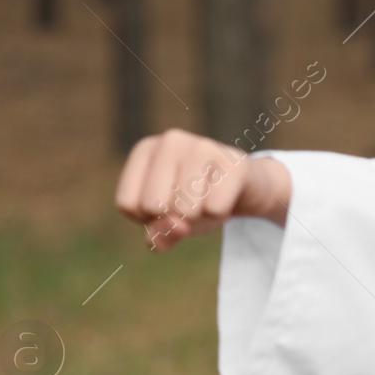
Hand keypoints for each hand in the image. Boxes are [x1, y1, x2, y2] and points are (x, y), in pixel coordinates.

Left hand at [114, 129, 291, 250]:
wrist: (246, 186)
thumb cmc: (198, 200)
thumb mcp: (169, 221)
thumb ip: (158, 234)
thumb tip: (176, 224)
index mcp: (146, 149)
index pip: (127, 204)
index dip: (147, 218)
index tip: (166, 204)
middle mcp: (171, 140)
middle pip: (153, 206)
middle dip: (173, 217)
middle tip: (189, 201)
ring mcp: (203, 146)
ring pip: (184, 209)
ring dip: (199, 216)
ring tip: (208, 197)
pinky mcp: (233, 162)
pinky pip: (214, 209)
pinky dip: (219, 213)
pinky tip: (226, 195)